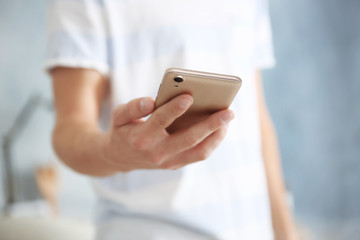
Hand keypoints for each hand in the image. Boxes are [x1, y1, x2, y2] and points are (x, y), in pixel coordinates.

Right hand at [100, 94, 233, 171]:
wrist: (120, 158)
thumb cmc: (123, 130)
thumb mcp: (119, 116)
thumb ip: (133, 107)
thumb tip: (151, 101)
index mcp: (141, 138)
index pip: (159, 121)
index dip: (173, 109)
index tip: (188, 96)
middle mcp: (157, 153)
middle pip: (187, 139)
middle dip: (210, 125)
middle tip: (228, 111)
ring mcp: (169, 162)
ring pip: (198, 152)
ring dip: (216, 136)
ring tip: (228, 118)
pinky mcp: (176, 164)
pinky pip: (199, 155)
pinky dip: (212, 141)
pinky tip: (221, 127)